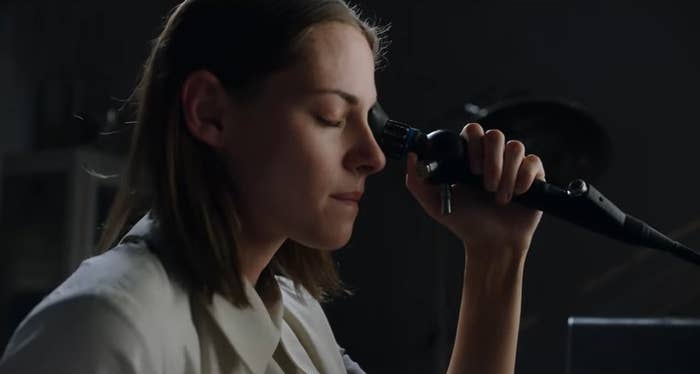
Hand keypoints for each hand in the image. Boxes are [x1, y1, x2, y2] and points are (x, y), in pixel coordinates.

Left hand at [405, 123, 545, 260]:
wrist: (491, 244)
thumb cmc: (465, 223)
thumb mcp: (434, 203)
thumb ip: (418, 180)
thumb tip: (412, 155)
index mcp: (470, 157)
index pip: (473, 131)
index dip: (473, 144)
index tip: (470, 168)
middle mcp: (493, 157)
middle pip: (496, 135)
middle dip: (491, 160)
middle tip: (484, 185)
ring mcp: (514, 165)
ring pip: (516, 147)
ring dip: (506, 174)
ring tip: (499, 198)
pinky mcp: (533, 175)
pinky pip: (533, 162)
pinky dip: (525, 177)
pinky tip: (517, 194)